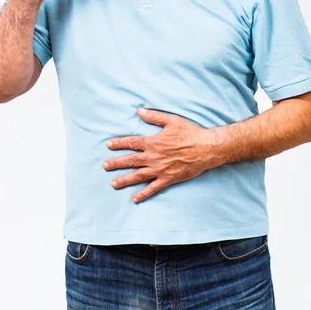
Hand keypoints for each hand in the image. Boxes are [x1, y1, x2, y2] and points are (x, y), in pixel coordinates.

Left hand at [102, 108, 217, 203]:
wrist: (205, 148)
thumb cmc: (190, 133)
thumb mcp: (171, 120)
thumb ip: (154, 117)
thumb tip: (139, 111)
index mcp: (153, 142)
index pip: (131, 143)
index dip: (119, 143)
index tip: (108, 145)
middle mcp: (153, 157)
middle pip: (130, 161)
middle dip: (116, 163)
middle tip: (104, 166)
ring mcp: (160, 169)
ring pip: (138, 176)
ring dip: (124, 179)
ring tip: (113, 183)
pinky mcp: (168, 179)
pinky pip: (153, 188)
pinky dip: (143, 194)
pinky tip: (134, 198)